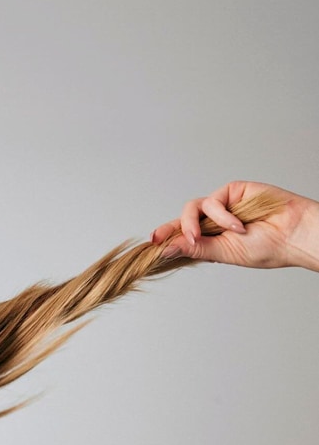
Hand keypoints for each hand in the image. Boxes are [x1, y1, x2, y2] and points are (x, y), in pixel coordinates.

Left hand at [150, 181, 318, 271]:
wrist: (295, 236)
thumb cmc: (267, 248)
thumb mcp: (224, 253)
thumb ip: (196, 248)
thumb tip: (166, 249)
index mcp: (211, 239)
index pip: (182, 236)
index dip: (165, 237)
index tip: (149, 243)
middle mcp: (213, 221)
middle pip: (182, 219)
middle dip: (169, 229)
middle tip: (158, 239)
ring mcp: (222, 205)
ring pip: (192, 208)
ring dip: (191, 224)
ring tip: (198, 236)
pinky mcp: (232, 191)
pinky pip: (213, 202)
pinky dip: (222, 217)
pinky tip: (238, 227)